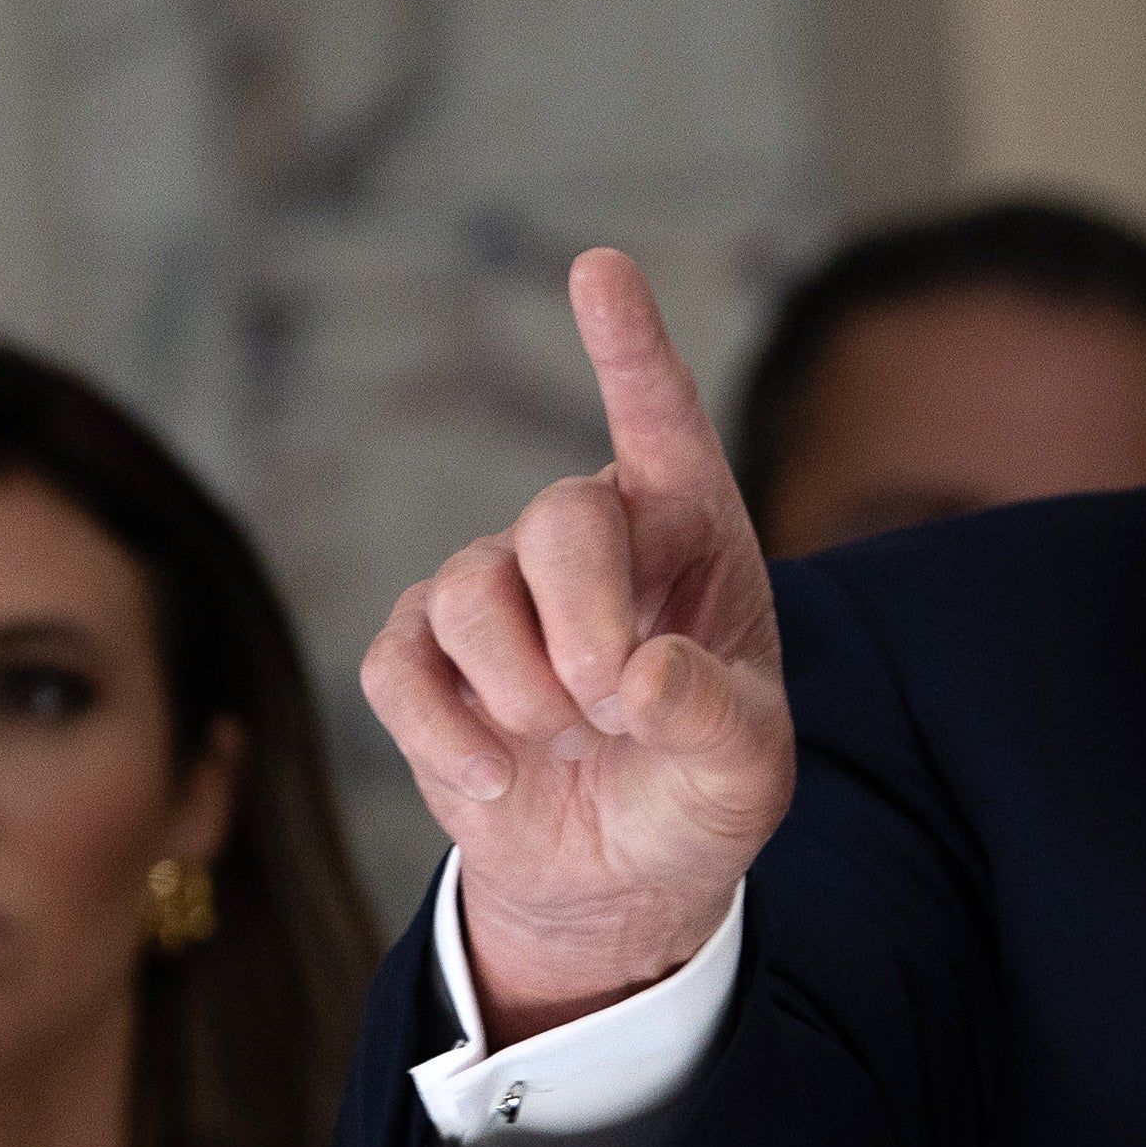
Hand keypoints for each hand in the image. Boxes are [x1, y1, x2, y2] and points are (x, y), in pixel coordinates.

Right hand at [360, 250, 791, 1038]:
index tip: (599, 268)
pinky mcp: (422, 657)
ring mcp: (495, 592)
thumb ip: (716, 718)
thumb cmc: (699, 794)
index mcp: (689, 534)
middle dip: (582, 619)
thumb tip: (638, 675)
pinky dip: (444, 732)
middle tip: (611, 701)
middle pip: (557, 518)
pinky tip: (493, 780)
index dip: (629, 346)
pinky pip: (399, 666)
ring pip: (467, 591)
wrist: (618, 878)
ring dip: (519, 687)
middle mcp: (589, 540)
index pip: (660, 421)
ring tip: (564, 741)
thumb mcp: (746, 772)